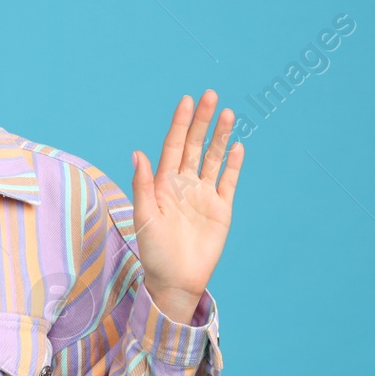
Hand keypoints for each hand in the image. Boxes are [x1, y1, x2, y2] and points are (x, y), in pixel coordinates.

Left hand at [129, 90, 243, 320]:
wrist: (175, 280)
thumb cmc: (153, 250)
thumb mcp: (144, 216)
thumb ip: (143, 184)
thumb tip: (137, 152)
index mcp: (163, 183)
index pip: (174, 145)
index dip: (180, 123)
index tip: (187, 100)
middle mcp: (184, 183)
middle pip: (196, 145)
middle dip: (203, 121)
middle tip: (211, 95)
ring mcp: (204, 195)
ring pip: (214, 158)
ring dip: (220, 136)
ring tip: (228, 113)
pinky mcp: (221, 209)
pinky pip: (228, 182)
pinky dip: (233, 164)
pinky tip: (237, 146)